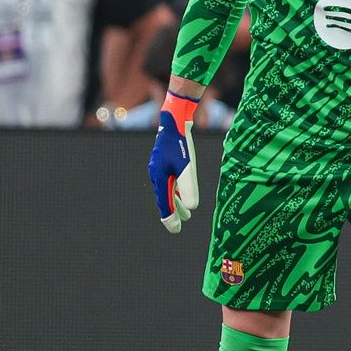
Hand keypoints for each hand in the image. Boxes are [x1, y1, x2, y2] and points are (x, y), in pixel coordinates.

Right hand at [148, 92, 200, 233]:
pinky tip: (182, 191)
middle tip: (180, 226)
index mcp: (159, 178)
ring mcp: (160, 167)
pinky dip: (176, 190)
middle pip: (165, 198)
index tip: (176, 230)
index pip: (164, 204)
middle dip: (174, 212)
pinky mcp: (165, 160)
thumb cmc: (180, 144)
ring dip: (177, 202)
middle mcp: (157, 174)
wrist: (175, 120)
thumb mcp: (187, 167)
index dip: (170, 218)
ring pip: (168, 190)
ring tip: (187, 213)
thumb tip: (193, 207)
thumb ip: (189, 187)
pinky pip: (169, 180)